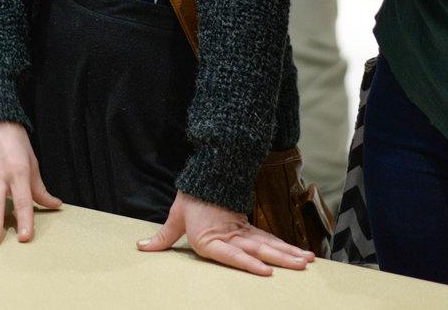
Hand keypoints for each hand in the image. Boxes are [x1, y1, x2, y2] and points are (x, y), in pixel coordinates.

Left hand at [137, 191, 314, 275]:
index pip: (232, 253)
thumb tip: (141, 247)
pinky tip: (300, 254)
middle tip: (301, 266)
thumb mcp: (175, 218)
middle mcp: (230, 236)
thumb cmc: (190, 200)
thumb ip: (162, 237)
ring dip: (289, 253)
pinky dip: (285, 247)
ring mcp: (242, 232)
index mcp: (211, 237)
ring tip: (307, 261)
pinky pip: (269, 239)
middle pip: (258, 249)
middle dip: (281, 258)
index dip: (248, 263)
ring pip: (268, 244)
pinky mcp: (248, 228)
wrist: (204, 176)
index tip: (266, 271)